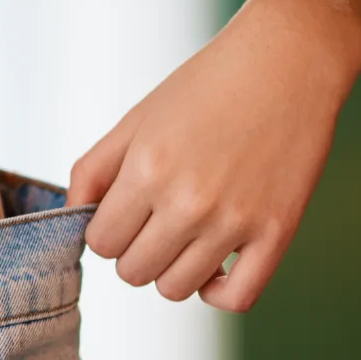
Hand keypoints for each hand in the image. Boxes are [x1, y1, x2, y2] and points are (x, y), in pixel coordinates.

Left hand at [68, 0, 359, 310]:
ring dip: (172, 269)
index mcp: (147, 170)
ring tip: (185, 236)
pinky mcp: (278, 232)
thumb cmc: (205, 86)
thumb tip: (72, 217)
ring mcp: (235, 221)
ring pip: (176, 289)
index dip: (108, 230)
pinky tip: (215, 265)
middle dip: (135, 250)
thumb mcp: (137, 119)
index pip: (101, 243)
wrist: (287, 61)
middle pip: (134, 272)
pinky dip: (218, 292)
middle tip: (155, 220)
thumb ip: (94, 170)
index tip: (126, 211)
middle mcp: (188, 202)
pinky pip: (236, 298)